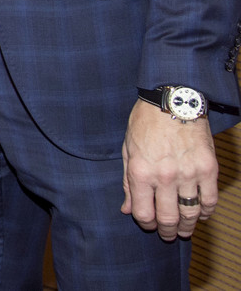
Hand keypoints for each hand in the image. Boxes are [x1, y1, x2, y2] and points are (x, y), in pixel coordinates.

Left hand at [121, 98, 219, 239]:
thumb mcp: (127, 150)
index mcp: (140, 172)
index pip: (143, 213)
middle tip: (169, 235)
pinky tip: (200, 213)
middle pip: (168, 218)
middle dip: (168, 231)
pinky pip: (209, 200)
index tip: (149, 225)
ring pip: (190, 213)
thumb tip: (127, 209)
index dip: (146, 224)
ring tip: (185, 230)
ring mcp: (188, 174)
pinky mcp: (208, 169)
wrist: (171, 101)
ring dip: (188, 226)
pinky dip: (205, 211)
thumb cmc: (145, 123)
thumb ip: (127, 183)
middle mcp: (164, 176)